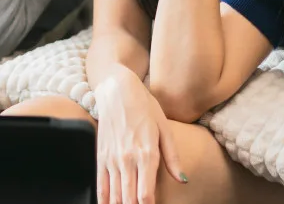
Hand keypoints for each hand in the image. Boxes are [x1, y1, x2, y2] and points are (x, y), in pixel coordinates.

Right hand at [94, 68, 187, 203]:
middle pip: (129, 198)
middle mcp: (127, 159)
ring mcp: (111, 158)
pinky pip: (100, 184)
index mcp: (146, 154)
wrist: (117, 90)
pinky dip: (104, 199)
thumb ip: (172, 158)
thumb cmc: (144, 107)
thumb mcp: (165, 129)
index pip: (146, 194)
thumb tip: (182, 180)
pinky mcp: (100, 155)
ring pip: (115, 194)